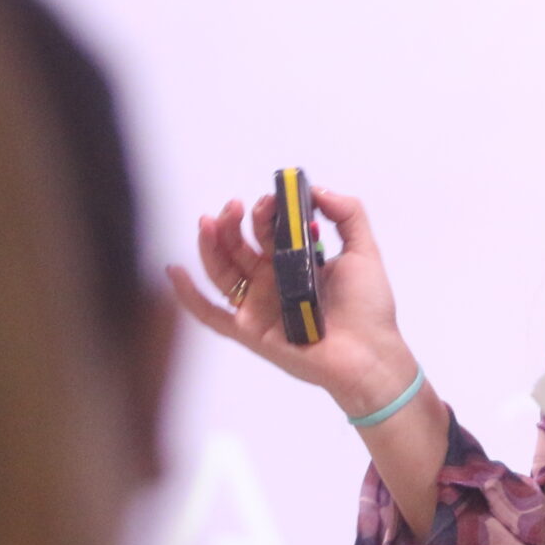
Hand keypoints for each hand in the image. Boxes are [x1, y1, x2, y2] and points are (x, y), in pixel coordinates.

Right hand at [167, 186, 421, 417]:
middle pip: (240, 247)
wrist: (369, 356)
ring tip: (209, 221)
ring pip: (222, 272)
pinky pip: (211, 314)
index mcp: (295, 264)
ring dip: (211, 245)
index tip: (271, 200)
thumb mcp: (363, 251)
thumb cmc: (369, 309)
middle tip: (235, 206)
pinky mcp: (249, 331)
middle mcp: (272, 283)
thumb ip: (348, 214)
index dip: (266, 213)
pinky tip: (175, 270)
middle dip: (234, 223)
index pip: (269, 232)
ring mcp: (258, 307)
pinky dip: (189, 295)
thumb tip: (317, 189)